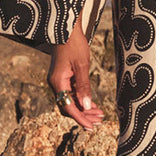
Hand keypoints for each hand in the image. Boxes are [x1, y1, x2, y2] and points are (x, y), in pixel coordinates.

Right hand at [47, 13, 103, 130]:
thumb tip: (85, 107)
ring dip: (84, 108)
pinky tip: (92, 103)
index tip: (91, 127)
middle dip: (84, 115)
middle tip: (100, 121)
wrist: (67, 28)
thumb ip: (83, 86)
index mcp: (58, 82)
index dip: (80, 118)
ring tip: (99, 114)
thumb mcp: (82, 65)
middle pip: (68, 106)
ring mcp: (58, 80)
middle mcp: (55, 83)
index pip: (68, 107)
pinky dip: (81, 99)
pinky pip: (71, 93)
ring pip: (70, 100)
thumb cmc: (74, 44)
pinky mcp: (63, 77)